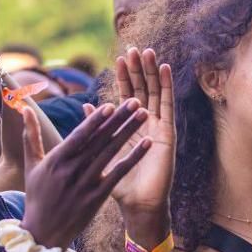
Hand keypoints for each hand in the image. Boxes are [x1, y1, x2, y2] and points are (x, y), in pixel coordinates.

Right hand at [19, 98, 151, 249]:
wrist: (44, 232)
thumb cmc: (37, 195)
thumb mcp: (32, 165)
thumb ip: (31, 136)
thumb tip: (23, 107)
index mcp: (56, 160)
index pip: (79, 136)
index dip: (95, 120)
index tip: (110, 105)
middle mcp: (72, 170)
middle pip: (100, 140)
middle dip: (119, 119)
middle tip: (135, 101)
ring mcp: (86, 184)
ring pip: (111, 152)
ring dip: (130, 132)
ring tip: (144, 114)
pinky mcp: (98, 196)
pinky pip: (119, 173)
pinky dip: (134, 158)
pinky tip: (148, 144)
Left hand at [108, 47, 175, 249]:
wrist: (137, 204)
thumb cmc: (119, 185)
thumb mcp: (101, 153)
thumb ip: (94, 128)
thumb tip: (85, 105)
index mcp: (128, 127)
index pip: (126, 96)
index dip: (124, 77)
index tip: (119, 57)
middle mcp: (145, 124)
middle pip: (142, 90)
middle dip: (138, 69)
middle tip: (134, 47)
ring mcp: (157, 127)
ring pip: (154, 93)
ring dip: (151, 72)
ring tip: (148, 52)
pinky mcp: (166, 133)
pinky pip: (167, 105)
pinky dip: (165, 86)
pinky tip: (163, 68)